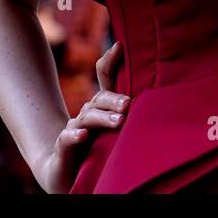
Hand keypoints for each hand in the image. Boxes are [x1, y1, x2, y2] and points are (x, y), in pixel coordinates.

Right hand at [35, 42, 128, 193]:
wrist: (63, 171)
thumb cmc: (95, 147)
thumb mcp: (114, 129)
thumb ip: (127, 113)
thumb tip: (153, 96)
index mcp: (101, 107)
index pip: (105, 80)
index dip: (110, 62)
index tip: (119, 46)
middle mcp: (87, 114)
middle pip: (99, 99)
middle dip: (114, 99)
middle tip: (129, 104)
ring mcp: (75, 129)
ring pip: (87, 117)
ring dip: (103, 118)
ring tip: (119, 122)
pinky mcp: (64, 147)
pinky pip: (67, 139)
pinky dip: (75, 136)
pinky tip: (84, 135)